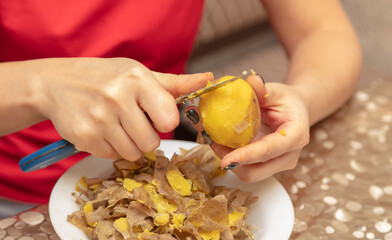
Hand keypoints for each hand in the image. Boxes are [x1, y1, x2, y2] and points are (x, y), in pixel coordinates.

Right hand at [33, 57, 212, 159]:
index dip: (164, 121)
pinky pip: (112, 156)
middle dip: (147, 136)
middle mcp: (117, 98)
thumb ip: (174, 83)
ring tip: (117, 125)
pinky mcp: (84, 136)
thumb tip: (208, 80)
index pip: (169, 119)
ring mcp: (99, 119)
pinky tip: (102, 130)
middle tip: (133, 121)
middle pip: (151, 143)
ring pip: (133, 153)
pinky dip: (111, 147)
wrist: (56, 82)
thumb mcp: (138, 74)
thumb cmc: (105, 77)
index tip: (154, 115)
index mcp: (137, 79)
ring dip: (129, 144)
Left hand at [185, 74, 309, 182]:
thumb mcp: (277, 91)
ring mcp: (277, 164)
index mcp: (296, 136)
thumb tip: (251, 81)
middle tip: (210, 140)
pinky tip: (218, 142)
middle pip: (256, 171)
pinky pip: (244, 168)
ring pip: (247, 173)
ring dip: (226, 159)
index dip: (247, 156)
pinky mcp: (265, 166)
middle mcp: (288, 156)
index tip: (226, 159)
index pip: (270, 150)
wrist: (295, 112)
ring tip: (211, 139)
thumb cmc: (287, 101)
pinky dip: (229, 157)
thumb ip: (264, 89)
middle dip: (230, 160)